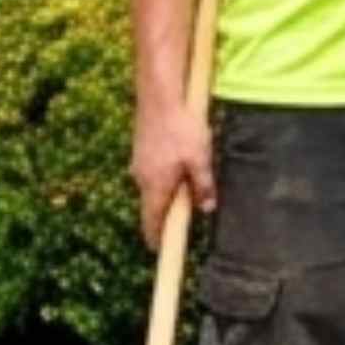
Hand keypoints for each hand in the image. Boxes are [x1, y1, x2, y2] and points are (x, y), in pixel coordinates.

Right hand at [131, 102, 214, 245]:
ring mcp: (138, 162)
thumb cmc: (181, 129)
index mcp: (155, 186)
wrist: (159, 96)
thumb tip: (206, 208)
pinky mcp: (139, 148)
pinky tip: (177, 161)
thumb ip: (203, 186)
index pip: (152, 222)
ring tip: (184, 183)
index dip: (156, 237)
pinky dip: (162, 174)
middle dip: (165, 213)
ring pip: (151, 186)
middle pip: (151, 205)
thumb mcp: (200, 159)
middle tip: (180, 217)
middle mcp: (141, 178)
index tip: (159, 249)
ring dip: (165, 191)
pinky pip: (150, 170)